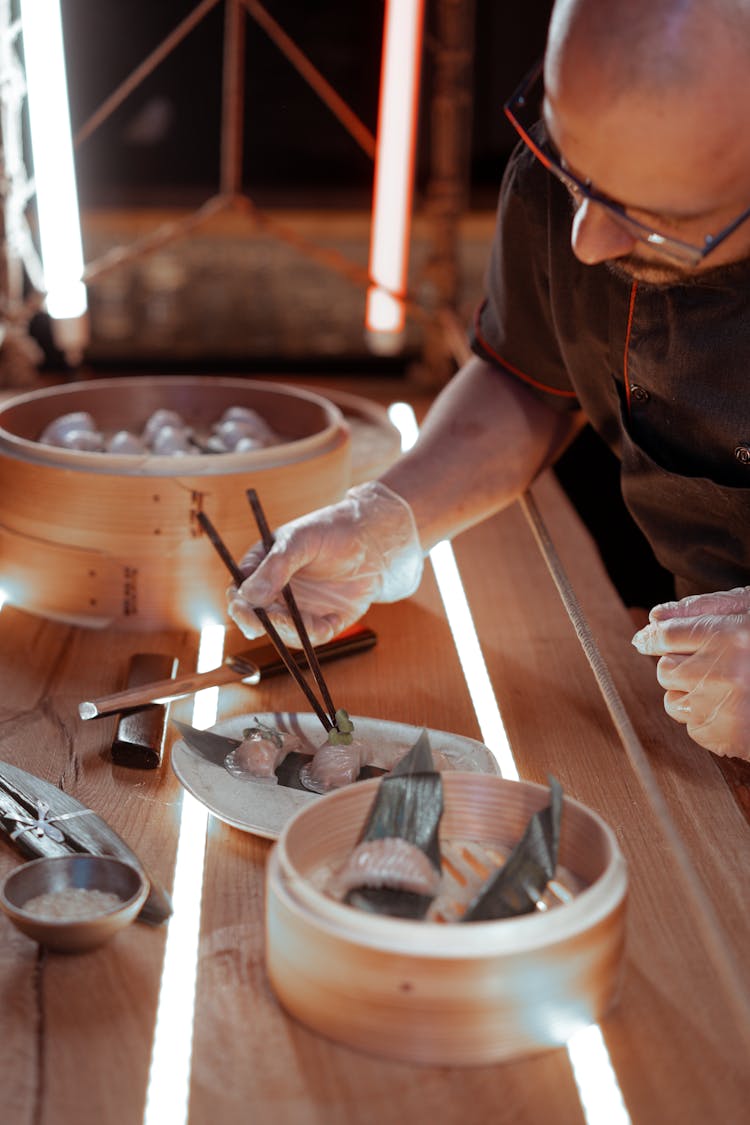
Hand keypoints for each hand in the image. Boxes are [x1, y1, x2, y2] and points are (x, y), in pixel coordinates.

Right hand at [227, 481, 423, 646]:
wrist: (375, 543)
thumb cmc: (334, 532)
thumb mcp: (301, 542)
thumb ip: (276, 567)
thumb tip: (249, 596)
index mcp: (262, 568)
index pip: (239, 593)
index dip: (239, 605)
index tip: (245, 610)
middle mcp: (276, 592)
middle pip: (258, 619)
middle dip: (267, 623)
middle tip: (280, 620)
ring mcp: (298, 609)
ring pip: (283, 633)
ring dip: (294, 632)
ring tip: (314, 623)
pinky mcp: (321, 621)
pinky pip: (312, 637)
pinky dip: (318, 634)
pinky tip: (332, 622)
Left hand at [631, 587, 749, 759]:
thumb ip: (705, 608)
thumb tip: (655, 617)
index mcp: (732, 636)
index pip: (666, 635)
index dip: (655, 637)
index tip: (650, 639)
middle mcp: (725, 673)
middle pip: (665, 669)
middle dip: (679, 666)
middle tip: (707, 663)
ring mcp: (725, 708)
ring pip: (673, 701)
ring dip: (689, 694)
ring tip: (723, 687)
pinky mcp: (727, 737)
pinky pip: (691, 727)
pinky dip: (704, 718)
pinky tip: (732, 708)